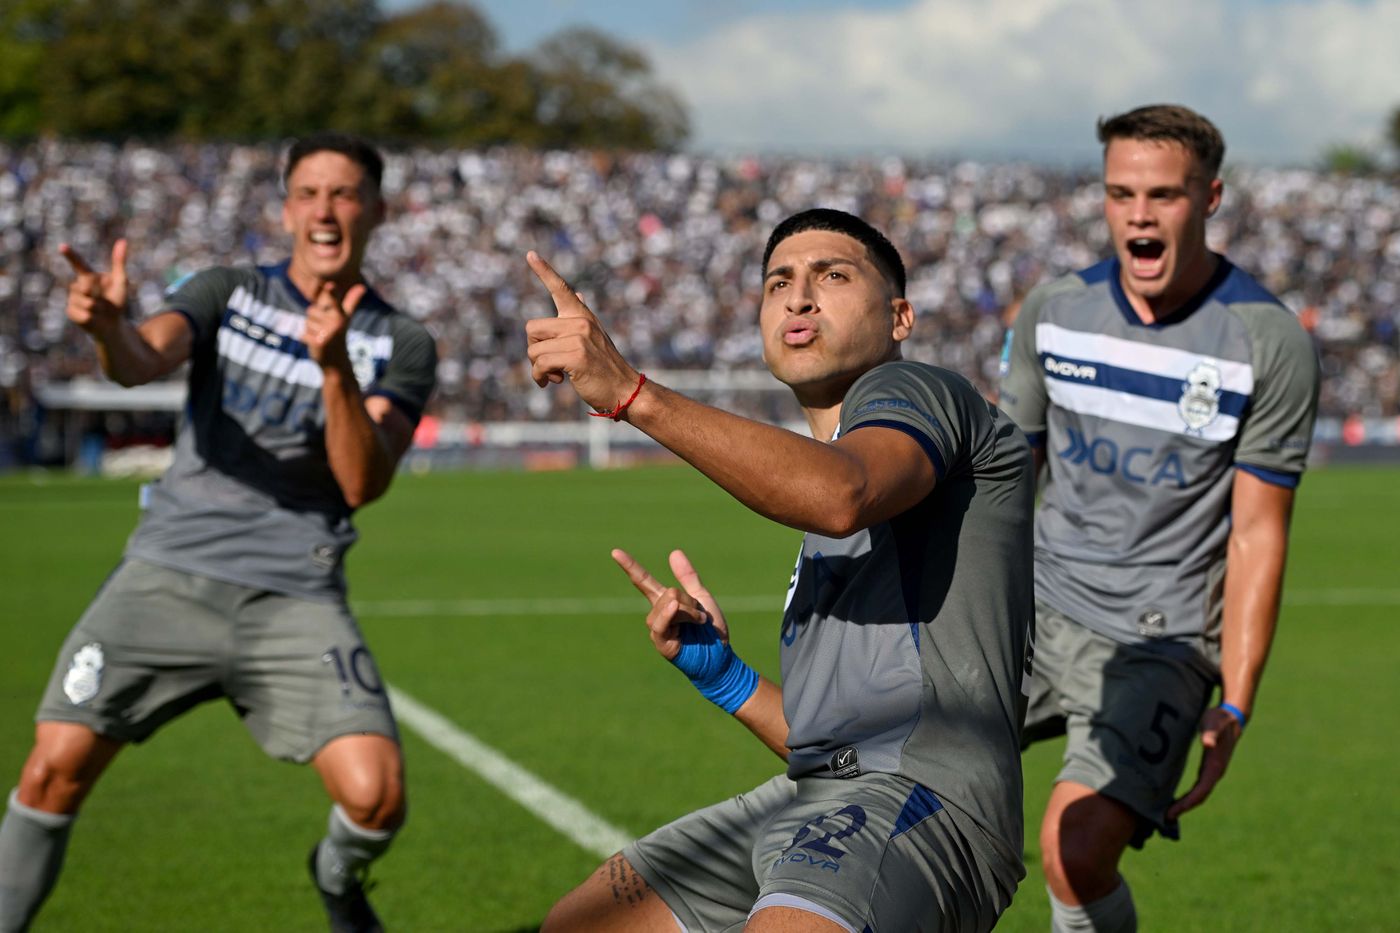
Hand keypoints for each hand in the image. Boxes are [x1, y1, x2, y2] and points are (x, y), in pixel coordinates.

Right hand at [60, 240, 129, 336]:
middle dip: (98, 293)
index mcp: (88, 276)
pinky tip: (93, 318)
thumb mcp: (121, 282)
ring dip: (98, 308)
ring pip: (86, 302)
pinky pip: (84, 314)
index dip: (70, 255)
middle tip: (103, 301)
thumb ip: (119, 262)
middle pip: (86, 286)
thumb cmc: (116, 301)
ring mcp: (72, 299)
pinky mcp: (70, 312)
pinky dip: (93, 318)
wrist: (112, 324)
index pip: (78, 264)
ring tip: (99, 310)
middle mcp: (76, 286)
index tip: (62, 246)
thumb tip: (123, 240)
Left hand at [303, 281, 364, 367]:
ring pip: (307, 322)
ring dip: (310, 330)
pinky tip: (317, 344)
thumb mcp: (345, 318)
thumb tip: (362, 287)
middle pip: (311, 310)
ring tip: (322, 337)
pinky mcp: (319, 342)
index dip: (331, 292)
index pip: (335, 300)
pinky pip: (303, 334)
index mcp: (342, 315)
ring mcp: (328, 333)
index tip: (330, 285)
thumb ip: (351, 301)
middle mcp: (337, 323)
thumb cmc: (338, 335)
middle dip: (314, 320)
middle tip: (325, 330)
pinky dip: (306, 339)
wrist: (336, 362)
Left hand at [525, 251, 640, 414]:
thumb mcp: (594, 336)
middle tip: (549, 363)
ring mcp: (579, 338)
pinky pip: (540, 364)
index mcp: (582, 315)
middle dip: (534, 349)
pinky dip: (540, 377)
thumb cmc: (604, 367)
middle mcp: (580, 322)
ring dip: (537, 368)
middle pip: (531, 328)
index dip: (544, 270)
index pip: (560, 288)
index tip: (530, 254)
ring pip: (533, 350)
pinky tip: (554, 382)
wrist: (625, 390)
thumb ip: (581, 315)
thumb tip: (576, 294)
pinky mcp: (576, 356)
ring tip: (556, 375)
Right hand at [612, 547, 729, 661]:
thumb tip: (674, 552)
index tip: (615, 552)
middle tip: (702, 617)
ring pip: (667, 605)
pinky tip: (674, 609)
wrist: (721, 656)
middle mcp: (657, 614)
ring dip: (688, 611)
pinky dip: (666, 614)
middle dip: (689, 601)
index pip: (643, 581)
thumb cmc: (711, 630)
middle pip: (667, 593)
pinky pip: (659, 624)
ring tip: (700, 622)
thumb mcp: (701, 598)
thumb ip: (687, 577)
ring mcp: (658, 630)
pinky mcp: (661, 644)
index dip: (630, 566)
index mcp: (665, 602)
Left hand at [1166, 706, 1243, 820]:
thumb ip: (1210, 733)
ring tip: (1168, 814)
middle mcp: (1215, 773)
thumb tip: (1207, 743)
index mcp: (1215, 766)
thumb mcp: (1213, 723)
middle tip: (1165, 818)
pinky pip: (1198, 788)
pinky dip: (1187, 796)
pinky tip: (1176, 799)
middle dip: (1183, 808)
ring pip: (1199, 794)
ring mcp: (1212, 772)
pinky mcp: (1208, 768)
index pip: (1201, 791)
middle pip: (1199, 797)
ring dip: (1185, 805)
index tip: (1173, 812)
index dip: (1187, 803)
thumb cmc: (1220, 719)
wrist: (1232, 717)